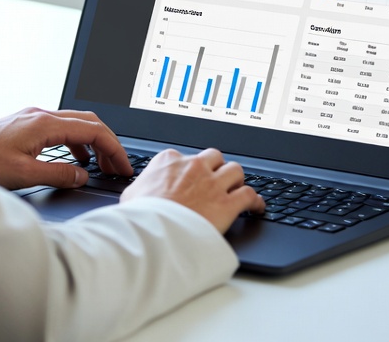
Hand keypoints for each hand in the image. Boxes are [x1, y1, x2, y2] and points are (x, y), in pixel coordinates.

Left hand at [0, 107, 133, 189]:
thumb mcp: (24, 175)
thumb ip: (58, 174)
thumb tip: (82, 175)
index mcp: (44, 123)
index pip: (92, 129)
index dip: (113, 148)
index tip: (123, 166)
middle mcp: (40, 115)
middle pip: (87, 122)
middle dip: (108, 143)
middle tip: (119, 167)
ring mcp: (32, 118)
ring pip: (75, 124)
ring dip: (92, 143)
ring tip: (101, 166)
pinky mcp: (25, 125)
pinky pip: (60, 129)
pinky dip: (75, 143)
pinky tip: (75, 161)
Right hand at [120, 148, 264, 232]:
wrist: (154, 233)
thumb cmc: (141, 216)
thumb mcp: (132, 195)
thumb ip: (140, 187)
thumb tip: (137, 192)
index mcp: (171, 160)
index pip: (187, 156)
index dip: (192, 170)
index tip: (193, 179)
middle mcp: (194, 166)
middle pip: (215, 158)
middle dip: (217, 168)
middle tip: (218, 181)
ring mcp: (212, 183)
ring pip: (235, 170)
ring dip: (237, 180)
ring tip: (237, 189)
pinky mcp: (227, 203)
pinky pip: (250, 195)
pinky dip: (256, 201)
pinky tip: (257, 207)